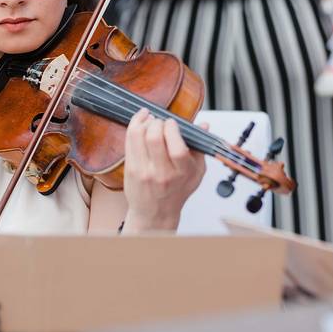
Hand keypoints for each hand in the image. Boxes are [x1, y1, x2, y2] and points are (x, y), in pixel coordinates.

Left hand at [122, 109, 205, 231]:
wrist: (155, 212)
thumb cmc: (177, 191)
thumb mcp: (196, 172)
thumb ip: (199, 148)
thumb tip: (204, 125)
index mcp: (182, 172)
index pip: (177, 148)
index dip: (173, 129)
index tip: (173, 123)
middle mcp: (161, 173)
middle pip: (154, 138)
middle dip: (158, 122)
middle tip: (161, 122)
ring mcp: (143, 171)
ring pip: (138, 136)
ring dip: (144, 121)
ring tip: (150, 119)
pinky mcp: (130, 168)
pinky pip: (129, 140)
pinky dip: (134, 126)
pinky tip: (140, 122)